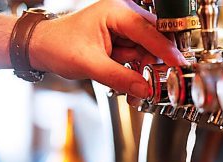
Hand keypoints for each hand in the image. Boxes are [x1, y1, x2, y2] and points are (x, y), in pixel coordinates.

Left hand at [29, 0, 186, 98]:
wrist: (42, 48)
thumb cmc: (58, 45)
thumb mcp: (90, 64)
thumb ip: (120, 77)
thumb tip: (144, 88)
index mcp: (116, 11)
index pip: (148, 30)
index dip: (165, 50)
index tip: (179, 64)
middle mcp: (123, 15)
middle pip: (154, 38)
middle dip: (156, 61)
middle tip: (160, 80)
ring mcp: (123, 28)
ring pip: (148, 50)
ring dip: (146, 69)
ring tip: (137, 87)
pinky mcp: (122, 40)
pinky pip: (139, 56)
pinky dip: (138, 70)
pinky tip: (132, 82)